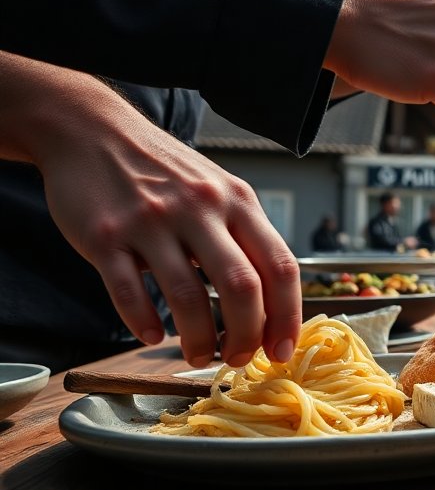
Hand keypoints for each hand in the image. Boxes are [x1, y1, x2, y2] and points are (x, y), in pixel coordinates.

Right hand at [0, 55, 300, 367]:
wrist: (91, 130)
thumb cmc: (163, 170)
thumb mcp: (218, 189)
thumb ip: (244, 235)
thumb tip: (272, 300)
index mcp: (238, 201)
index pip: (281, 267)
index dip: (287, 316)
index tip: (283, 350)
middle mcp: (200, 209)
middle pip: (242, 287)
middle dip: (247, 336)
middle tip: (240, 359)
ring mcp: (152, 221)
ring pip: (187, 298)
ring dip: (199, 340)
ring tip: (199, 356)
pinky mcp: (105, 235)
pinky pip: (129, 293)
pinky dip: (144, 324)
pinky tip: (151, 336)